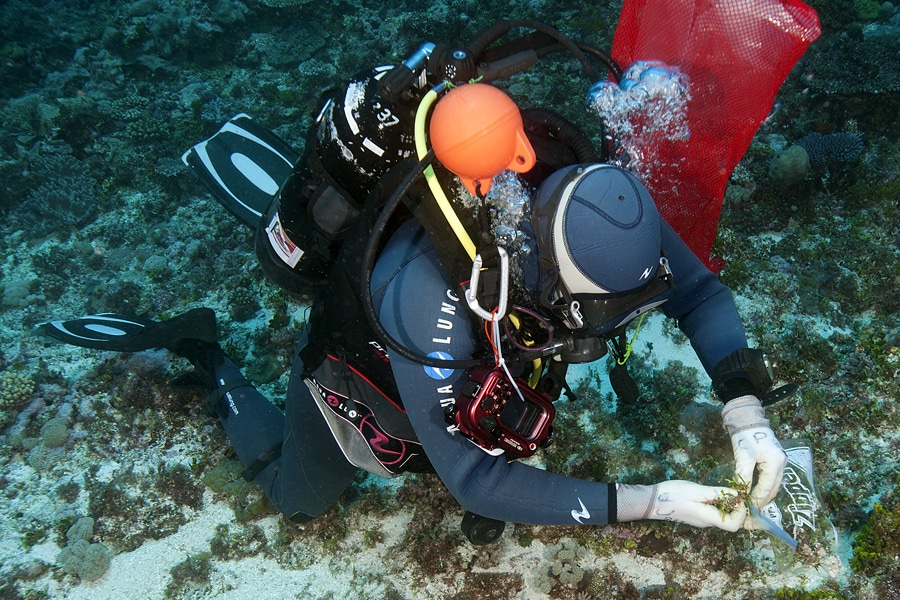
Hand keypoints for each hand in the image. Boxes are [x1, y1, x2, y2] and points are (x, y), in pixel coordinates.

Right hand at [617, 480, 746, 530]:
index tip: (738, 497)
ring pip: (721, 517)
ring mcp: (700, 521)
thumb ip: (717, 493)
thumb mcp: (696, 490)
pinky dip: (718, 505)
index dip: (741, 513)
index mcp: (707, 517)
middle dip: (736, 508)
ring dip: (727, 506)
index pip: (734, 525)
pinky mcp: (695, 516)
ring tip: (722, 491)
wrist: (651, 501)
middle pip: (730, 522)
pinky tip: (710, 494)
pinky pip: (712, 514)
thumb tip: (737, 495)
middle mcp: (706, 522)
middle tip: (732, 492)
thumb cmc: (673, 495)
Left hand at [722, 395, 786, 507]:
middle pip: (773, 487)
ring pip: (774, 484)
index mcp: (775, 463)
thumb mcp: (743, 458)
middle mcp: (782, 463)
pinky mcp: (776, 460)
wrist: (748, 419)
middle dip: (763, 500)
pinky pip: (772, 477)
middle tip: (751, 510)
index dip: (758, 499)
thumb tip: (741, 494)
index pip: (767, 487)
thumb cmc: (745, 436)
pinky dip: (765, 486)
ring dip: (764, 494)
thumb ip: (743, 476)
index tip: (749, 509)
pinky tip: (756, 491)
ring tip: (753, 504)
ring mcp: (781, 462)